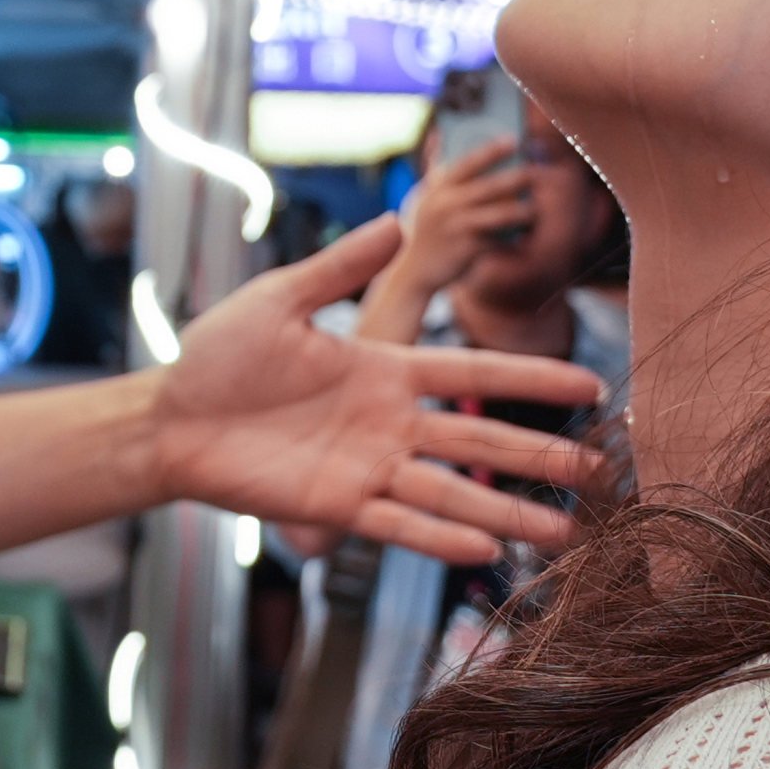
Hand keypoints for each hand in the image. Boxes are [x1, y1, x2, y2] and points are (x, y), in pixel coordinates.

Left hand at [148, 217, 602, 565]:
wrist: (167, 417)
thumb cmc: (218, 356)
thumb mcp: (282, 299)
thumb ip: (341, 266)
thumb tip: (395, 217)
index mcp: (382, 369)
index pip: (472, 372)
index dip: (530, 377)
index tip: (587, 386)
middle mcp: (387, 423)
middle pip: (478, 439)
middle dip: (540, 455)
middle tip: (601, 471)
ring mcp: (365, 467)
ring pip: (451, 492)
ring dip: (505, 512)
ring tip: (563, 532)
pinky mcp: (334, 504)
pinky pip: (396, 523)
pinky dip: (438, 535)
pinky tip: (483, 551)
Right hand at [389, 140, 532, 298]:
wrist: (415, 271)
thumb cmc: (428, 231)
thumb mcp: (426, 200)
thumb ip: (437, 173)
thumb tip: (439, 137)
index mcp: (437, 189)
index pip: (467, 163)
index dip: (491, 150)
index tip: (512, 140)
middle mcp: (446, 205)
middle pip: (489, 187)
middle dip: (516, 178)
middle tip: (534, 173)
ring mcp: (457, 227)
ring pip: (499, 216)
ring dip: (521, 211)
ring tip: (533, 210)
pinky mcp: (467, 249)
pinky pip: (498, 241)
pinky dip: (512, 239)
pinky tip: (523, 238)